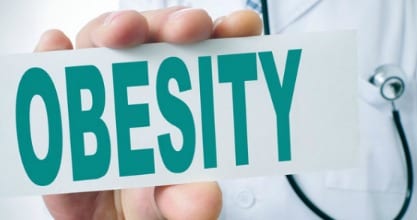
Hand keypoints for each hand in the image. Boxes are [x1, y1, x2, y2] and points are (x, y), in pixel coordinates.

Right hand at [35, 7, 260, 219]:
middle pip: (164, 35)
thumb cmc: (151, 206)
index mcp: (190, 103)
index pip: (216, 54)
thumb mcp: (174, 208)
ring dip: (116, 28)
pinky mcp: (69, 101)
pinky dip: (55, 52)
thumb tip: (204, 198)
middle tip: (184, 30)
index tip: (240, 27)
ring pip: (110, 40)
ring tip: (120, 33)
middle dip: (173, 24)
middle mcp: (151, 86)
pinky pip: (57, 67)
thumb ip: (189, 204)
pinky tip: (57, 46)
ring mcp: (108, 89)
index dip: (232, 32)